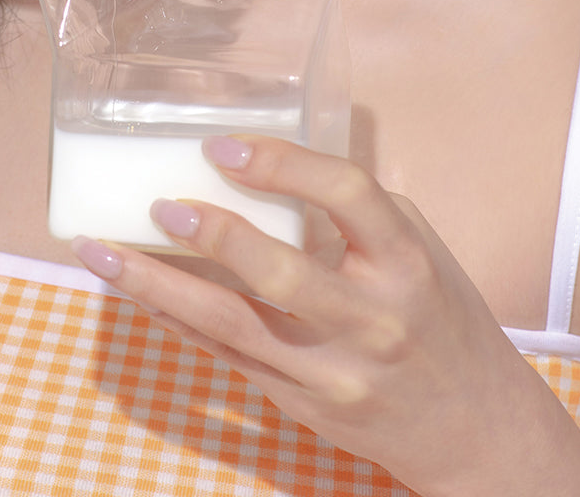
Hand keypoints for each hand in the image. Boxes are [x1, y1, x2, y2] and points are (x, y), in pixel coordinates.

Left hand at [71, 137, 579, 496]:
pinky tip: (136, 291)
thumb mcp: (420, 251)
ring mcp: (332, 371)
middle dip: (215, 236)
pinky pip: (225, 355)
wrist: (476, 432)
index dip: (283, 164)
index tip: (222, 147)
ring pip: (233, 327)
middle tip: (161, 204)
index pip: (348, 196)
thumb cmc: (442, 320)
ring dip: (159, 287)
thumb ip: (356, 212)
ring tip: (104, 252)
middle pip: (283, 274)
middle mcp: (372, 319)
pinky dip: (175, 319)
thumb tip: (269, 163)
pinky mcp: (300, 404)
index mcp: (407, 262)